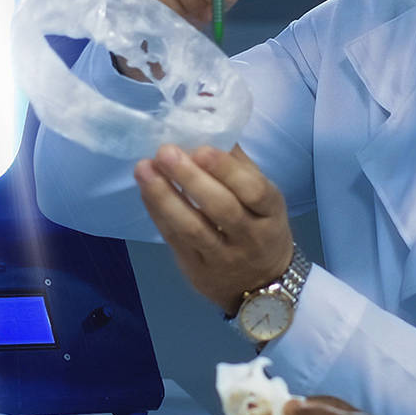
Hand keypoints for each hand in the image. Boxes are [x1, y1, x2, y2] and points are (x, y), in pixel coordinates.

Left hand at [133, 144, 291, 314]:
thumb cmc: (261, 228)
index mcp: (271, 213)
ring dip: (164, 197)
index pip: (254, 191)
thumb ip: (240, 167)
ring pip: (193, 228)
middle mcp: (250, 237)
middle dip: (190, 178)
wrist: (262, 286)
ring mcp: (223, 258)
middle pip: (221, 208)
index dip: (227, 170)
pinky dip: (158, 213)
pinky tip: (146, 190)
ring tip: (144, 169)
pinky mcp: (197, 270)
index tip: (200, 148)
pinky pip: (175, 240)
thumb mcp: (264, 200)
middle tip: (165, 151)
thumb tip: (211, 128)